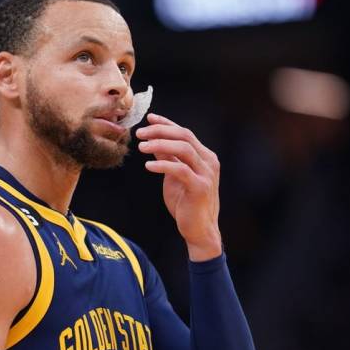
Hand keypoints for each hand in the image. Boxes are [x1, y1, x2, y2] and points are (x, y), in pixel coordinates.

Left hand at [136, 113, 221, 261]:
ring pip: (183, 149)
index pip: (185, 133)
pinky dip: (163, 165)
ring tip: (141, 147)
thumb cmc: (187, 204)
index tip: (149, 118)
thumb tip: (154, 143)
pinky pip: (180, 170)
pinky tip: (148, 167)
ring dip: (160, 145)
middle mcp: (209, 161)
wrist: (199, 230)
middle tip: (140, 133)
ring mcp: (206, 174)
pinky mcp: (200, 187)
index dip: (166, 124)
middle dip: (160, 131)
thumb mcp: (175, 178)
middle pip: (184, 136)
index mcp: (204, 157)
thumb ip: (168, 160)